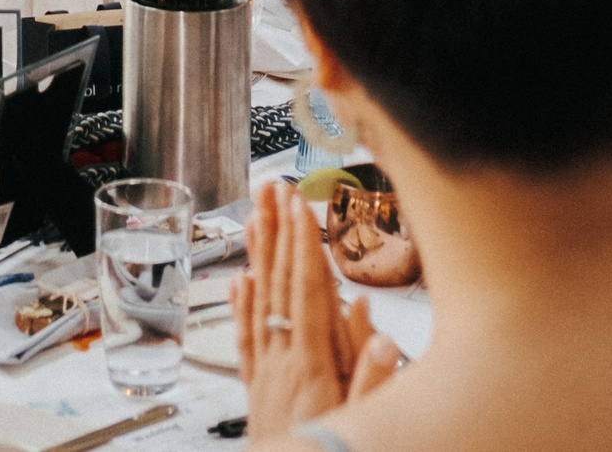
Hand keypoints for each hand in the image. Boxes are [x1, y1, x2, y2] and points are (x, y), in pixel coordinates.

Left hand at [234, 183, 403, 440]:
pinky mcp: (258, 389)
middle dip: (276, 232)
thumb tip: (374, 321)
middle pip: (277, 284)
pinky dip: (242, 305)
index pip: (307, 291)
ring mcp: (266, 373)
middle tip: (271, 190)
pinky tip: (238, 281)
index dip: (302, 244)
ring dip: (256, 255)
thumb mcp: (366, 422)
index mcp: (312, 366)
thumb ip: (373, 375)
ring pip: (258, 302)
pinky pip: (246, 338)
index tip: (299, 205)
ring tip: (252, 215)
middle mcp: (283, 362)